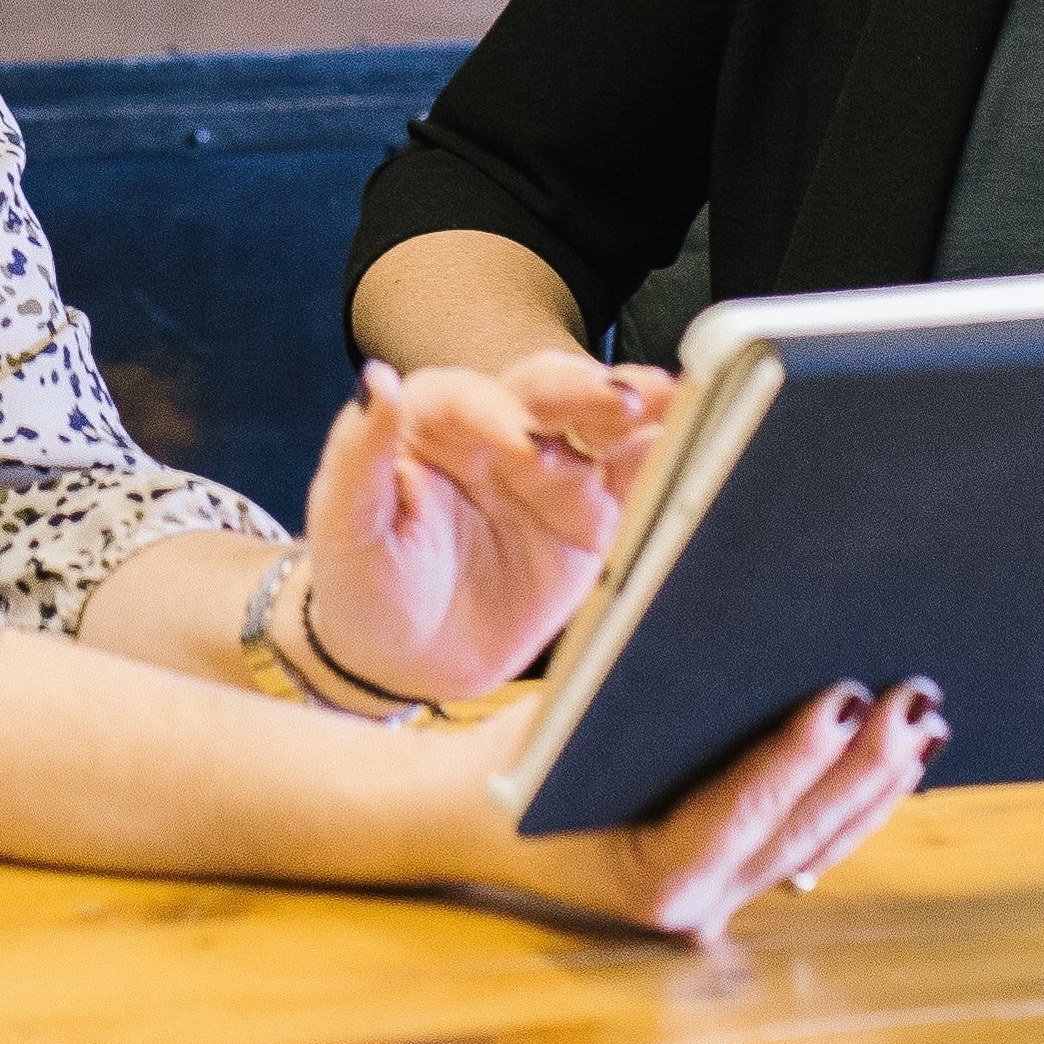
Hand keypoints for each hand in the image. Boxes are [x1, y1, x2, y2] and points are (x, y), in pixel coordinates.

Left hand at [299, 352, 676, 703]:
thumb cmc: (364, 585)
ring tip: (674, 400)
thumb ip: (357, 455)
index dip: (496, 413)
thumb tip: (376, 382)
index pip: (467, 397)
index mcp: (433, 423)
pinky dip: (666, 459)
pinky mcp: (591, 517)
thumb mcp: (345, 527)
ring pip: (598, 425)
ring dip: (637, 409)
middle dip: (584, 391)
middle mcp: (499, 433)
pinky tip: (697, 441)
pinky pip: (634, 480)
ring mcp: (552, 473)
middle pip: (545, 392)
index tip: (519, 444)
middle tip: (621, 399)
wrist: (406, 661)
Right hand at [423, 678, 947, 939]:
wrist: (472, 818)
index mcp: (648, 878)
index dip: (797, 758)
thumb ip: (648, 700)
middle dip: (866, 765)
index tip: (846, 699)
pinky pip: (809, 847)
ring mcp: (719, 902)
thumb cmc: (518, 759)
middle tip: (914, 698)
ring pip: (818, 845)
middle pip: (799, 833)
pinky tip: (897, 759)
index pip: (738, 813)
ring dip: (878, 785)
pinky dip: (855, 801)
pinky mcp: (733, 881)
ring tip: (924, 720)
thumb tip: (740, 634)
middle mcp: (693, 907)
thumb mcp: (567, 722)